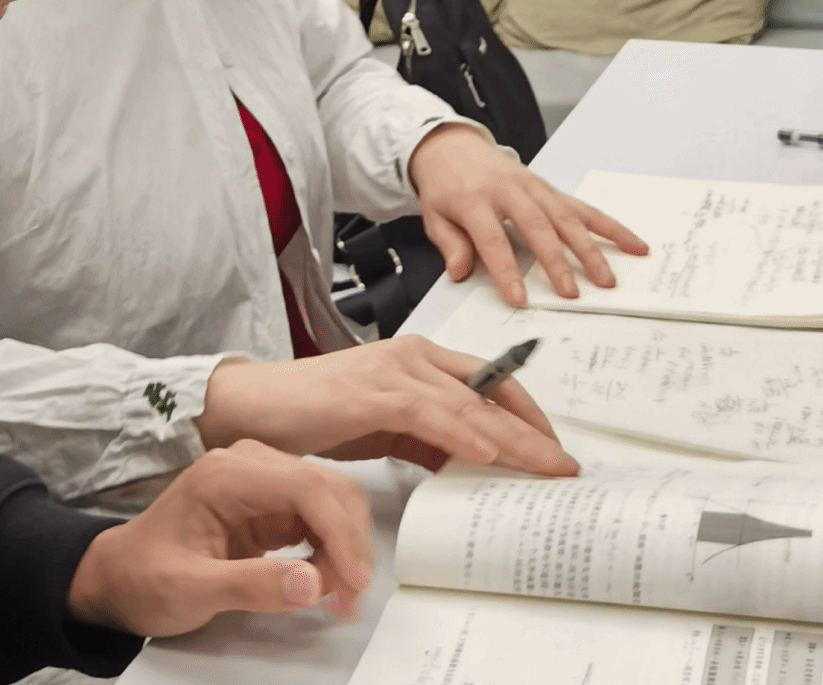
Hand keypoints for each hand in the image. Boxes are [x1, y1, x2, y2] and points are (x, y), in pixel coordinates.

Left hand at [65, 440, 372, 636]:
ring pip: (330, 503)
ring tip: (335, 597)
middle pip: (328, 489)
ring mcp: (261, 482)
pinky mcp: (269, 504)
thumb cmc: (143, 576)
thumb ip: (250, 585)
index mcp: (226, 474)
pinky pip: (317, 519)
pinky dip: (331, 550)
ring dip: (344, 548)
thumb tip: (311, 583)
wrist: (118, 578)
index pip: (306, 487)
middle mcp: (249, 465)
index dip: (340, 535)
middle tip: (347, 599)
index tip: (352, 582)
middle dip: (348, 544)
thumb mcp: (189, 589)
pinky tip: (322, 581)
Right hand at [194, 336, 576, 476]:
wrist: (256, 405)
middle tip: (565, 466)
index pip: (490, 381)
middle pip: (489, 392)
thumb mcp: (385, 428)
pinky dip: (460, 432)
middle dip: (533, 432)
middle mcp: (413, 356)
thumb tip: (470, 462)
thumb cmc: (314, 413)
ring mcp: (393, 369)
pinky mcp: (371, 391)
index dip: (528, 415)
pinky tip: (486, 452)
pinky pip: (427, 412)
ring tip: (545, 466)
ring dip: (512, 439)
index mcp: (419, 359)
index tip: (553, 449)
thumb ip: (427, 439)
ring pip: (467, 403)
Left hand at [408, 124, 646, 305]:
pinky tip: (632, 244)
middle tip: (571, 293)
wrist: (452, 145)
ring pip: (566, 218)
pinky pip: (582, 208)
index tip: (519, 297)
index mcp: (475, 200)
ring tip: (607, 278)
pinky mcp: (550, 188)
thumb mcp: (434, 215)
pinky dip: (609, 226)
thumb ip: (450, 244)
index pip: (493, 239)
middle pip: (538, 227)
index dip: (507, 270)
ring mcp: (534, 187)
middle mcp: (509, 190)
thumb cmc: (445, 186)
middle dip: (557, 262)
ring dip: (590, 248)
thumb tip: (459, 273)